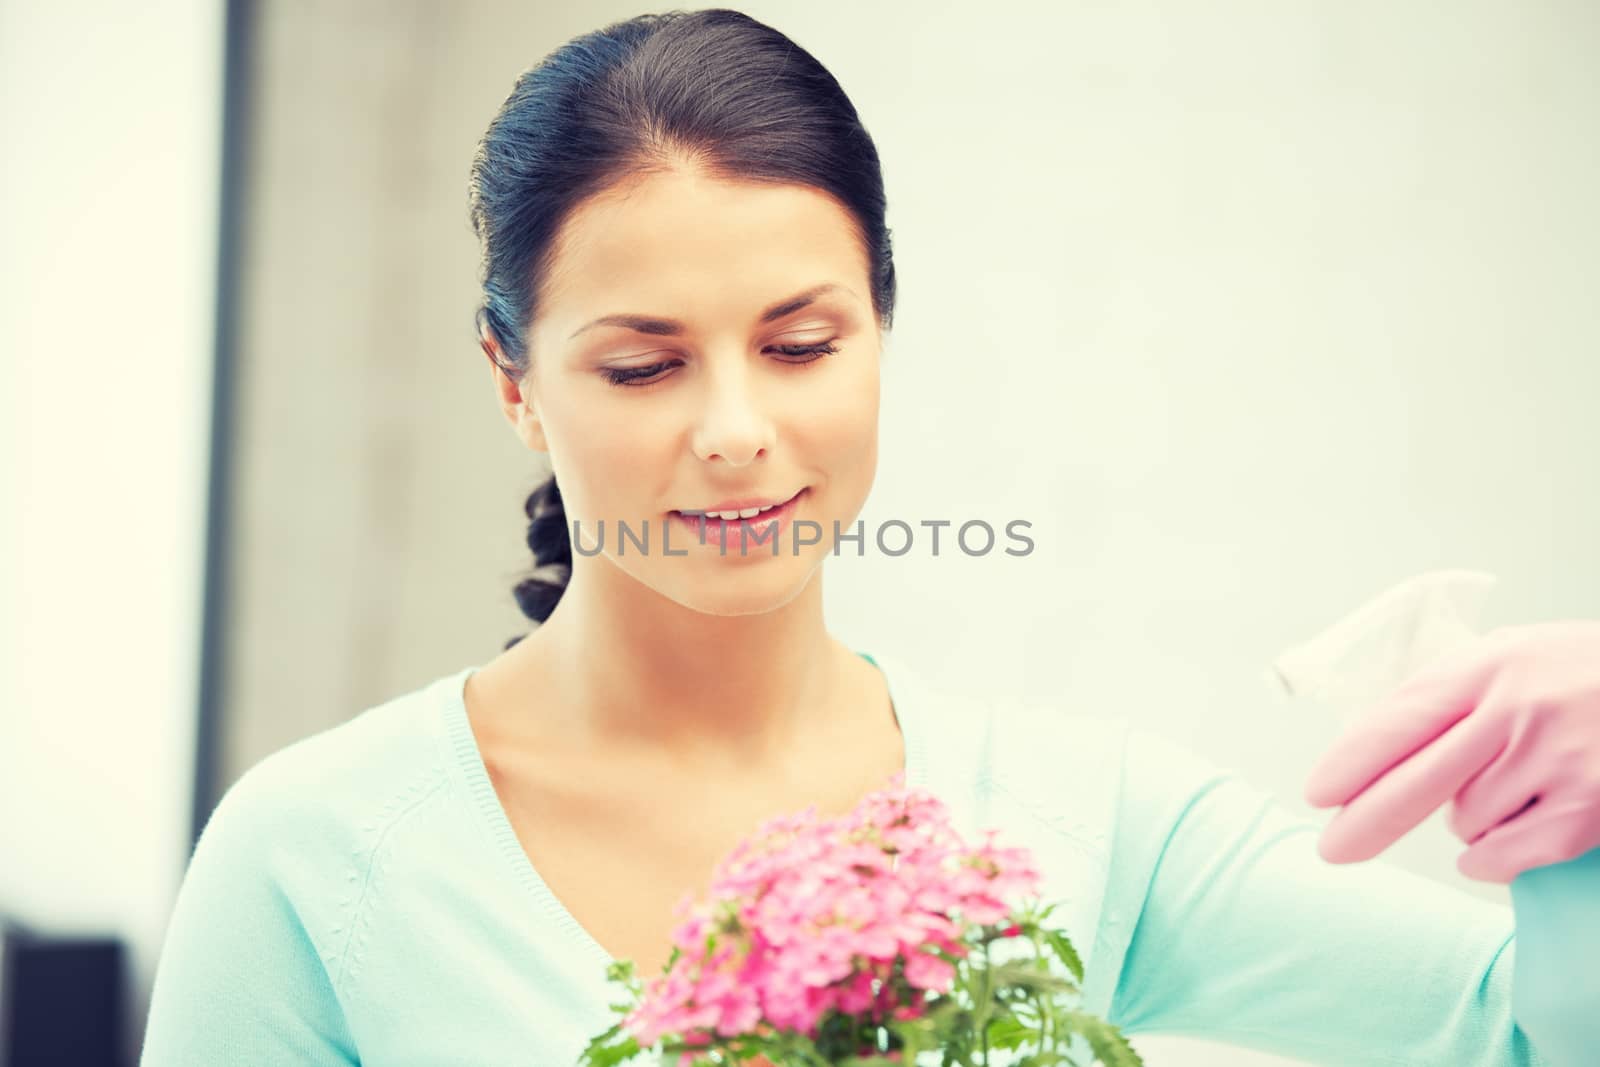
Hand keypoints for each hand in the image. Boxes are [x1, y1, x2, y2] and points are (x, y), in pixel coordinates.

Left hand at [1302, 621, 1599, 882]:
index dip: (1354, 760)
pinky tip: (1510, 837)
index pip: (1403, 717)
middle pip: (1416, 782)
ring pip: (1463, 821)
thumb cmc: (1585, 676)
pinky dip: (1493, 858)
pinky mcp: (1587, 811)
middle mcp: (1519, 710)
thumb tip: (1375, 749)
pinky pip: (1502, 857)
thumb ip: (1453, 692)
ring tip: (1517, 783)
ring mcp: (1555, 762)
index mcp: (1491, 664)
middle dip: (1366, 822)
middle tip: (1330, 851)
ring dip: (1470, 818)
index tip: (1319, 792)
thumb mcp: (1517, 655)